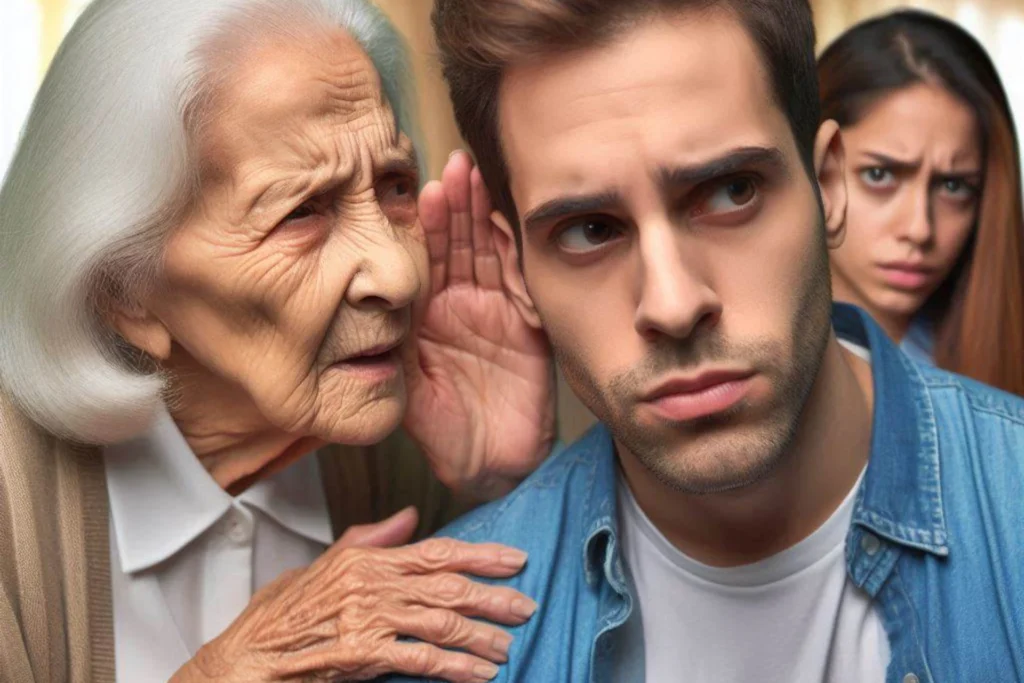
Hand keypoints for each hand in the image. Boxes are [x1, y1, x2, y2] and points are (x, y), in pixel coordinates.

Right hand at [172, 507, 535, 682]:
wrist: (246, 657)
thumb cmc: (281, 615)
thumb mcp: (324, 565)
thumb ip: (371, 540)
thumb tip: (409, 516)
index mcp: (367, 559)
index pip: (436, 551)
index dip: (481, 554)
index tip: (515, 559)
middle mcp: (372, 584)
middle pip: (448, 586)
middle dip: (493, 597)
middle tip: (526, 606)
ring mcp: (368, 619)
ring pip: (442, 623)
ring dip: (481, 637)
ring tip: (507, 647)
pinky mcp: (362, 655)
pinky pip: (421, 660)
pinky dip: (456, 669)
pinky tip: (479, 675)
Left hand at [403, 151, 555, 500]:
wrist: (490, 466)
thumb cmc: (445, 434)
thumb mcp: (406, 388)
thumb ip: (393, 346)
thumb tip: (365, 303)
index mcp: (426, 318)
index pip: (423, 260)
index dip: (424, 226)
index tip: (422, 191)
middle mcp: (460, 307)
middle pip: (457, 245)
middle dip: (456, 205)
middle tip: (454, 168)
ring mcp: (495, 312)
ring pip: (487, 253)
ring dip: (481, 216)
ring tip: (476, 178)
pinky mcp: (527, 326)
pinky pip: (520, 282)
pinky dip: (514, 251)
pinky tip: (507, 219)